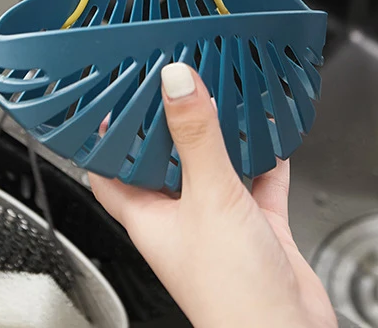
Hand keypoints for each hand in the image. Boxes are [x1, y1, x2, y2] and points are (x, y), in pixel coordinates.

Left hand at [89, 63, 336, 327]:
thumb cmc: (231, 294)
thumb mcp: (208, 197)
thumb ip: (195, 137)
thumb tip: (175, 83)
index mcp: (148, 216)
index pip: (111, 170)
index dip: (107, 136)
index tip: (113, 97)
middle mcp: (179, 218)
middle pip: (165, 162)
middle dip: (170, 126)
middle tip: (174, 85)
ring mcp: (218, 222)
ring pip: (212, 168)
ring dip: (217, 137)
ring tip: (220, 99)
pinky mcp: (254, 228)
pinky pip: (257, 183)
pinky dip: (263, 160)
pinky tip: (269, 137)